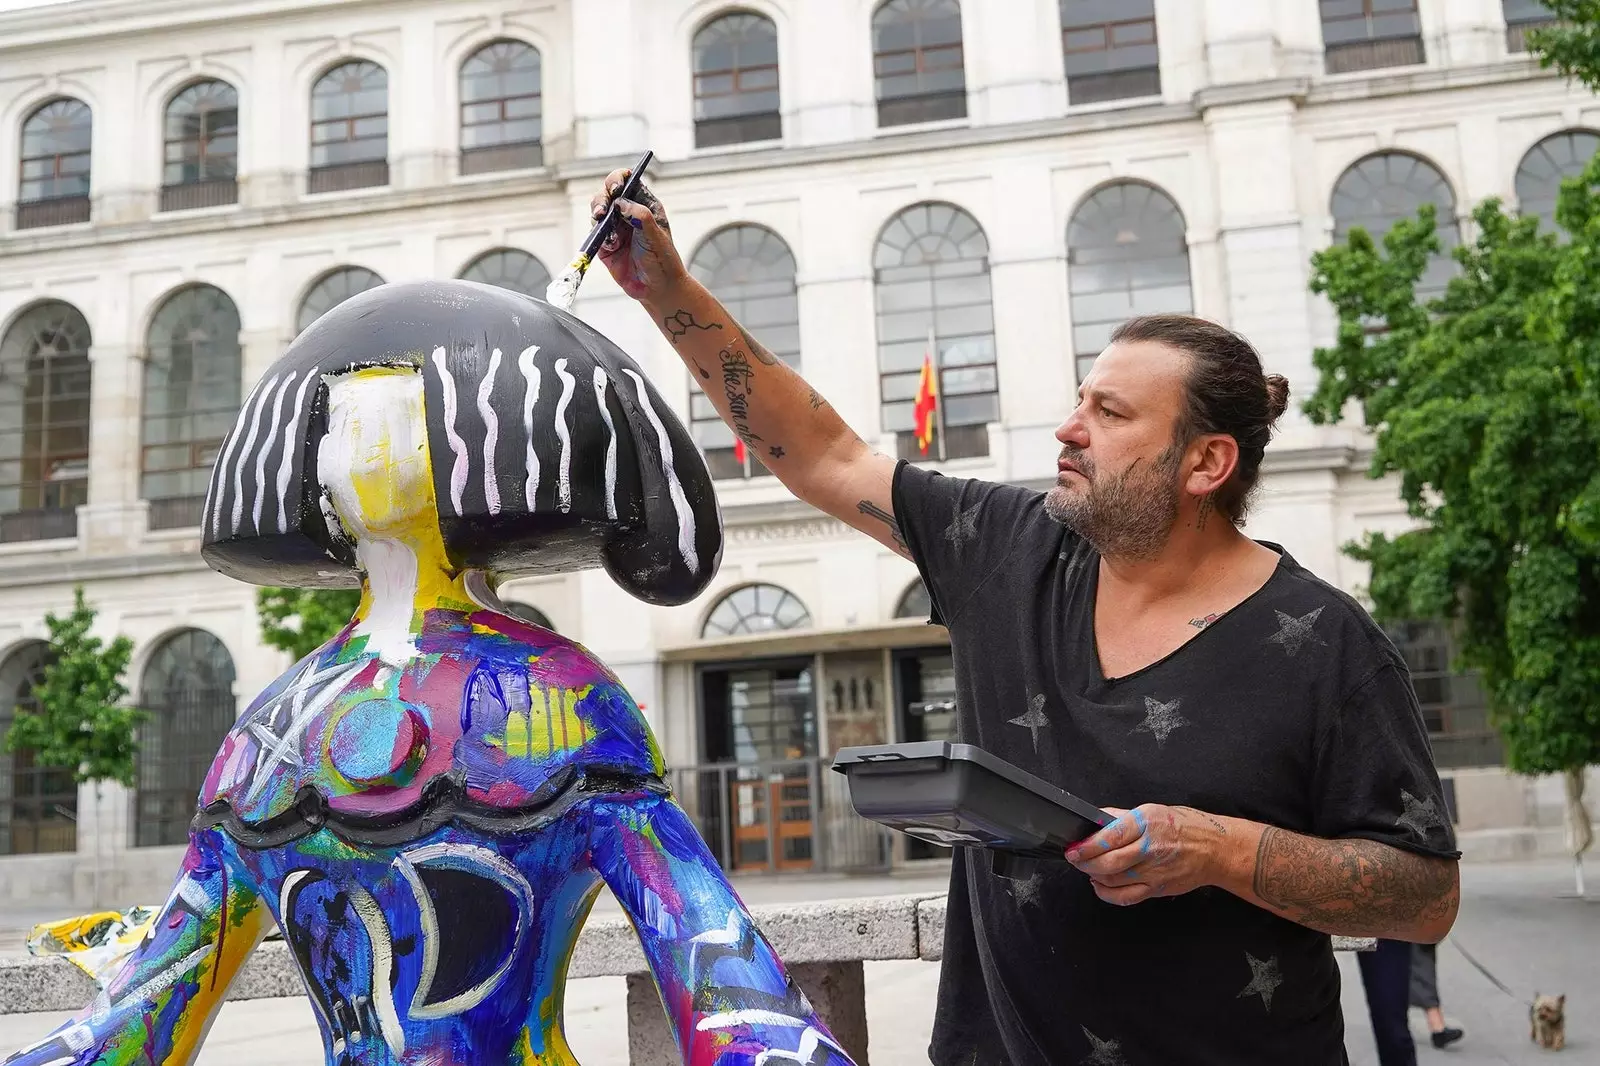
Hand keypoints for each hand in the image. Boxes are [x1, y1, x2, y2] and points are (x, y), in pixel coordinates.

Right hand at [589, 168, 687, 301]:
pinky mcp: (605, 243)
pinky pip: (595, 232)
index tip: (617, 188)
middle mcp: (628, 213)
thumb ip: (640, 216)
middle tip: (603, 210)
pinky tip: (611, 245)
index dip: (619, 179)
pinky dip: (599, 235)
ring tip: (601, 222)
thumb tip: (620, 202)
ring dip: (597, 213)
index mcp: (645, 205)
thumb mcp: (656, 236)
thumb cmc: (663, 260)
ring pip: (598, 210)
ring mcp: (615, 227)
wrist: (656, 288)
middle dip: (603, 198)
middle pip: (608, 193)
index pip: (629, 182)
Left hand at [1065, 804, 1228, 905]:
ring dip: (1093, 875)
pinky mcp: (1157, 889)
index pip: (1110, 837)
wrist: (1215, 849)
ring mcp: (1154, 872)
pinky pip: (1126, 897)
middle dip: (1085, 862)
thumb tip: (1096, 820)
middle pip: (1109, 862)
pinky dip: (1107, 893)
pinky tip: (1100, 885)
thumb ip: (1122, 817)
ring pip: (1114, 880)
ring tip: (1087, 868)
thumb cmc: (1186, 827)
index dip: (1087, 845)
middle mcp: (1150, 848)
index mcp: (1147, 823)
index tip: (1074, 848)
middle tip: (1075, 859)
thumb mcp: (1153, 810)